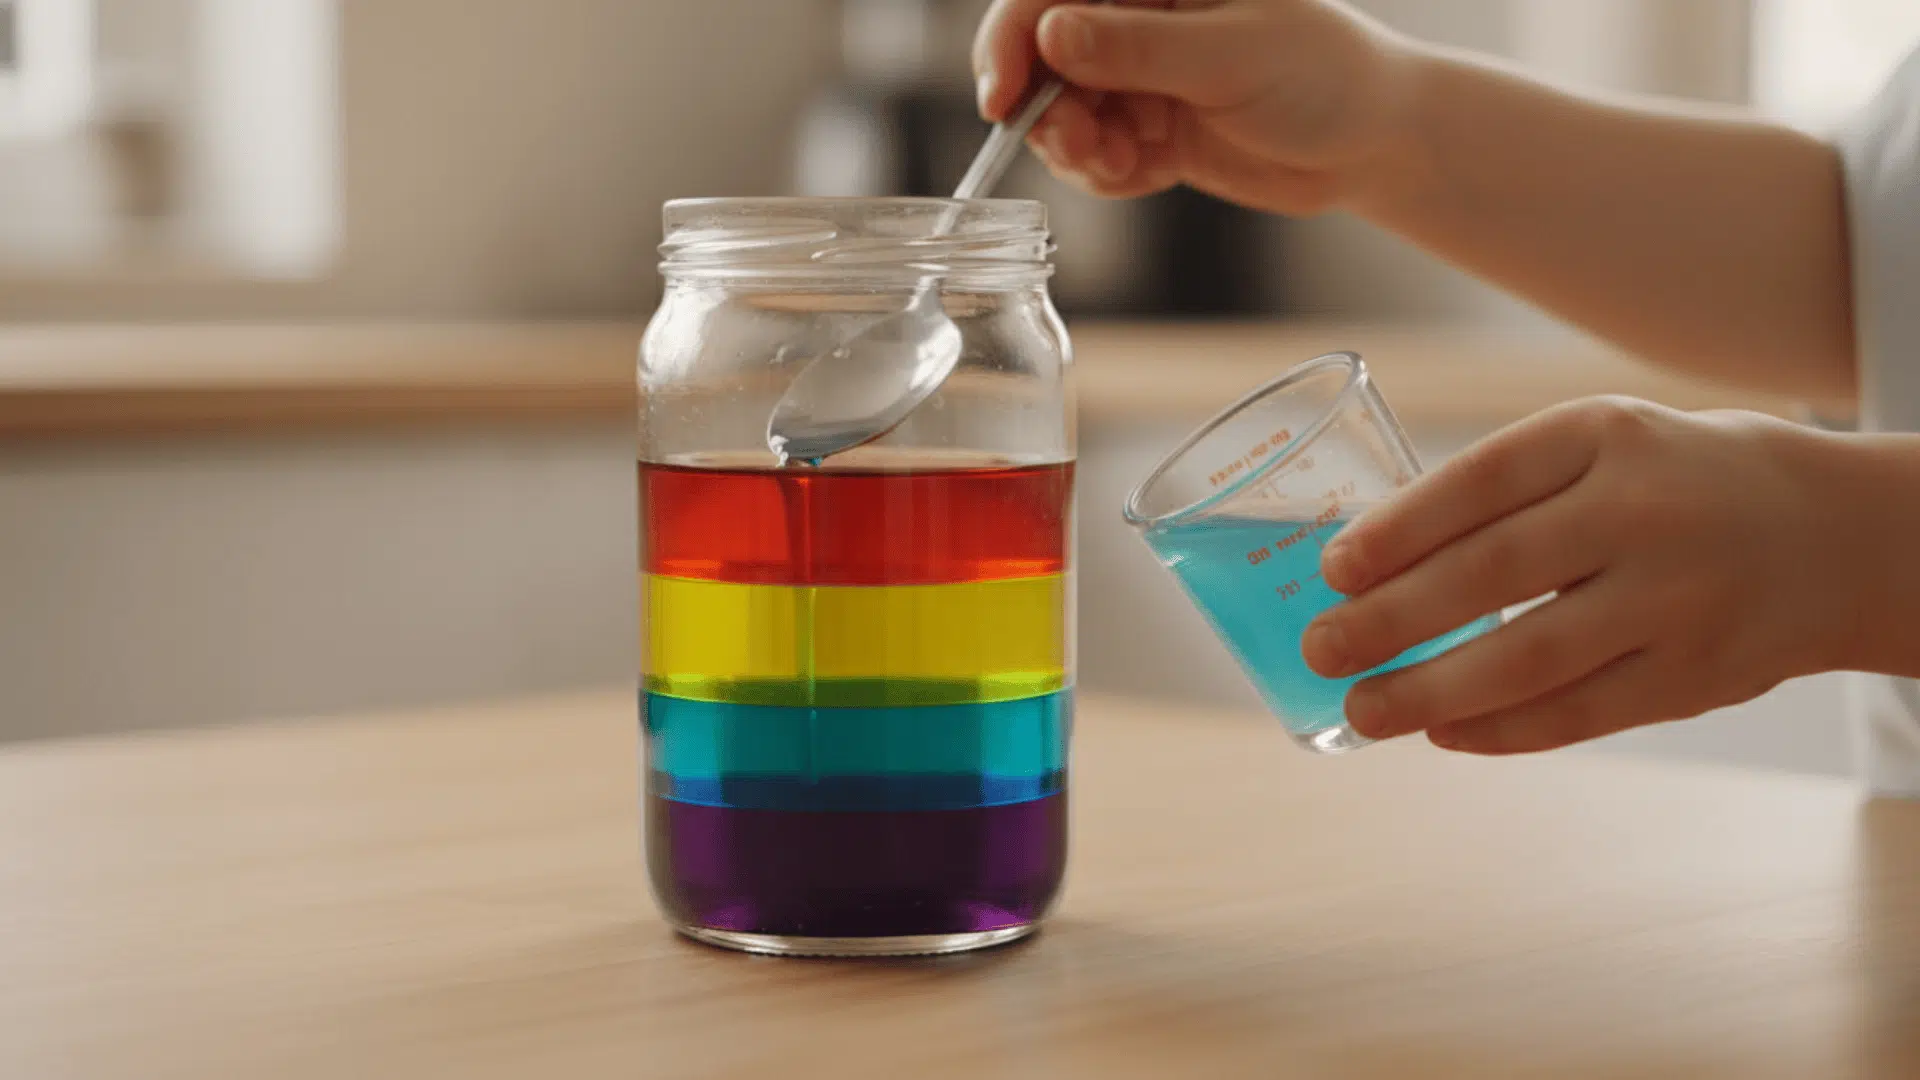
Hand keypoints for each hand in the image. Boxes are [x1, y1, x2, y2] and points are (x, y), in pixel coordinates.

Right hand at [971, 0, 1420, 213]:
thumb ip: (1138, 48)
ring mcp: (1139, 74)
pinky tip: (1148, 175)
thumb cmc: (1326, 75)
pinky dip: (1108, 175)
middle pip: (1043, 58)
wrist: (1375, 142)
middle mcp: (1137, 18)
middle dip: (1049, 110)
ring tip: (1125, 166)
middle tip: (1081, 149)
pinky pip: (1094, 156)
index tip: (1003, 98)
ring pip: (1062, 113)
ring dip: (1079, 149)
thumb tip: (1052, 35)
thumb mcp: (1230, 57)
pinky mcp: (1148, 127)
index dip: (1014, 38)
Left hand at [1298, 397, 1855, 754]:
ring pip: (1531, 657)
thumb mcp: (1599, 445)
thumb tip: (1365, 569)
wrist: (1832, 534)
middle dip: (1391, 620)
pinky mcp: (1697, 675)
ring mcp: (1676, 598)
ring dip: (1431, 691)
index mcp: (1603, 435)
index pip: (1482, 481)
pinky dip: (1502, 730)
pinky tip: (1443, 734)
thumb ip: (1502, 493)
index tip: (1331, 570)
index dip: (1397, 529)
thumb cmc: (1669, 482)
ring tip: (1362, 709)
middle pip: (1493, 572)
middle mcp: (1642, 511)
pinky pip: (1581, 713)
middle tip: (1321, 648)